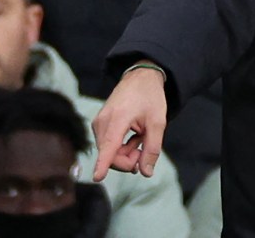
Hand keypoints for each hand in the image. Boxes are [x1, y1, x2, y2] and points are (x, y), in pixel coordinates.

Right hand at [92, 62, 166, 181]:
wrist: (140, 77)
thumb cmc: (150, 97)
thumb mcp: (158, 123)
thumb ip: (152, 149)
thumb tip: (146, 173)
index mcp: (118, 118)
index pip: (109, 145)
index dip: (103, 164)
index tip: (97, 178)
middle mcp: (103, 121)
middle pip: (110, 155)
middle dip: (127, 161)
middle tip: (144, 152)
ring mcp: (98, 123)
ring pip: (108, 152)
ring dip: (125, 153)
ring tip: (141, 139)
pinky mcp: (99, 124)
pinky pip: (107, 145)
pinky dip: (120, 147)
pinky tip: (133, 137)